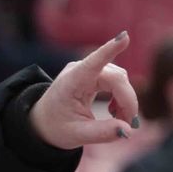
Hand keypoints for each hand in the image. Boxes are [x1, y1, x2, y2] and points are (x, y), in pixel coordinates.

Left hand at [28, 30, 140, 149]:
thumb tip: (128, 131)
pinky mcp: (94, 74)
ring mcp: (87, 69)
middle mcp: (80, 70)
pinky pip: (116, 81)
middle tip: (129, 125)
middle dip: (128, 100)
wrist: (42, 121)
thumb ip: (102, 133)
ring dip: (126, 100)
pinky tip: (115, 113)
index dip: (110, 50)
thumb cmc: (56, 126)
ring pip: (120, 78)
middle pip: (116, 78)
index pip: (93, 63)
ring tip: (119, 121)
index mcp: (71, 82)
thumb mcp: (76, 135)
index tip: (124, 36)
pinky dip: (121, 97)